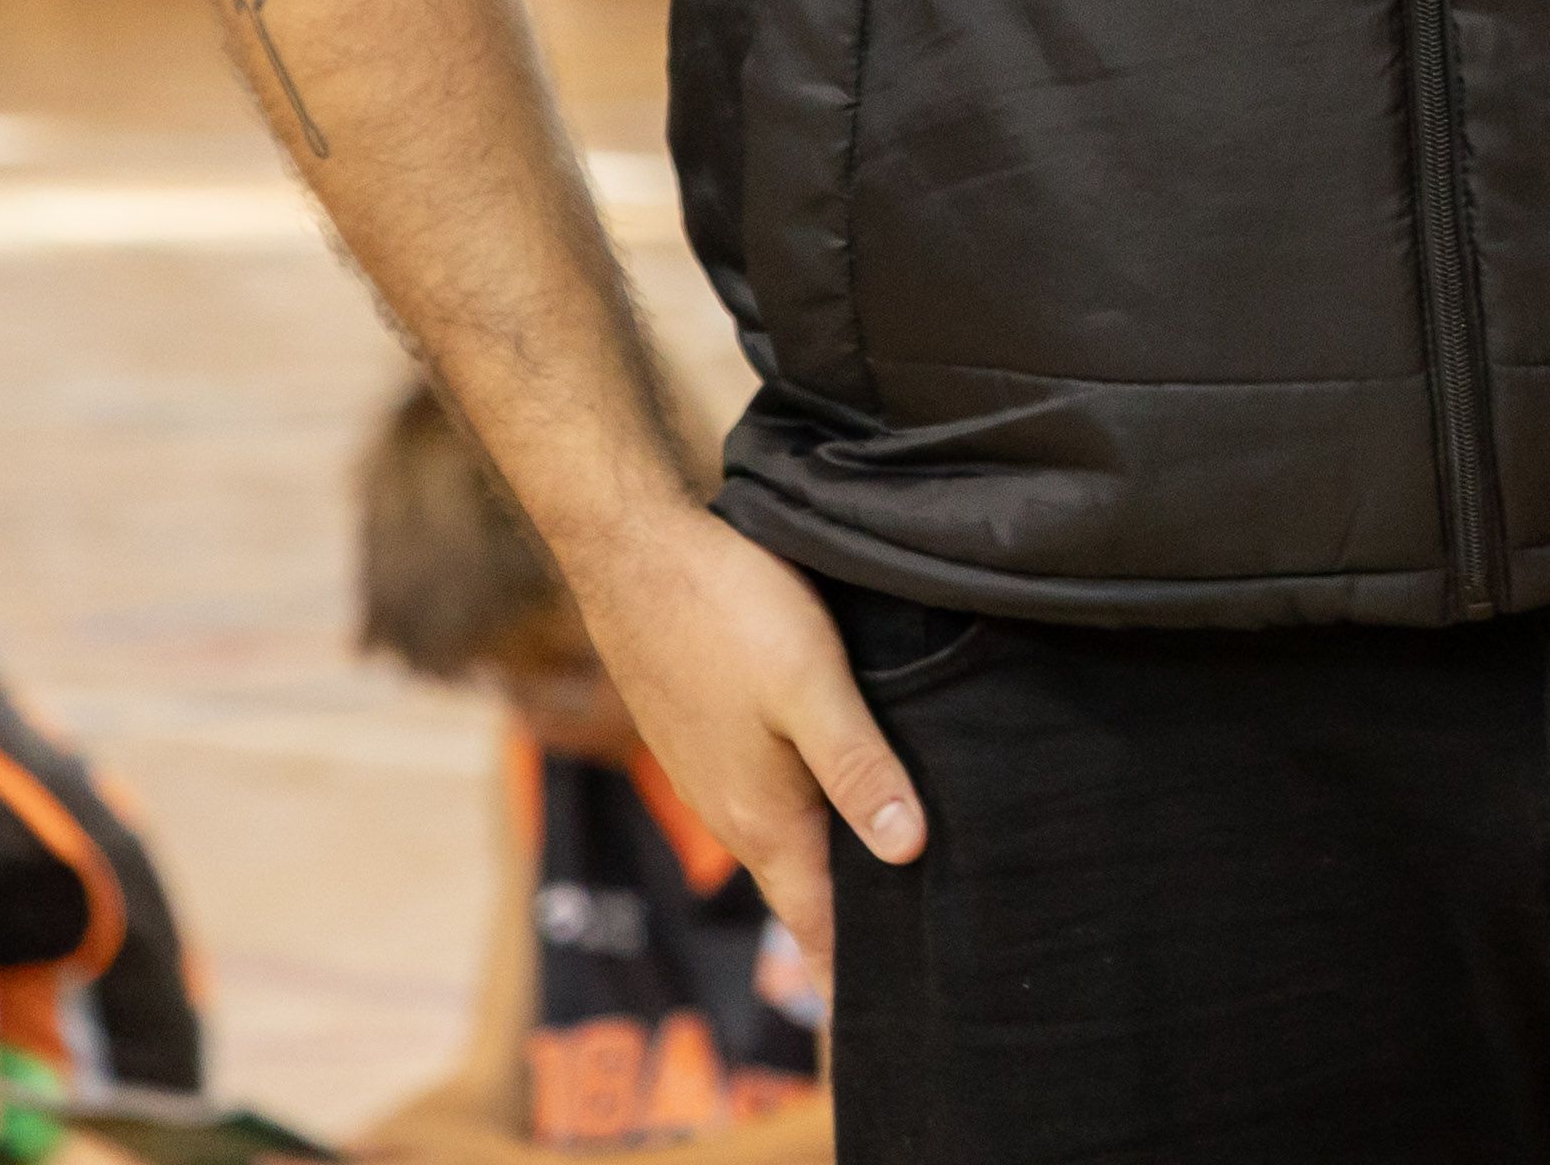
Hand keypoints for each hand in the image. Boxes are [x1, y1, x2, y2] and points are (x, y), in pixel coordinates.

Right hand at [554, 501, 919, 955]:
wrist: (635, 553)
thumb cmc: (729, 613)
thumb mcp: (814, 688)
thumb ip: (859, 768)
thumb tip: (908, 850)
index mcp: (762, 815)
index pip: (815, 917)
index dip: (851, 962)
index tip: (893, 996)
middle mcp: (732, 809)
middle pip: (803, 883)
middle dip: (851, 917)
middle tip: (914, 940)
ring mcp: (710, 772)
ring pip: (783, 835)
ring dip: (828, 860)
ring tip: (889, 873)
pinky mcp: (703, 734)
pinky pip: (763, 794)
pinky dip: (804, 810)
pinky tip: (838, 792)